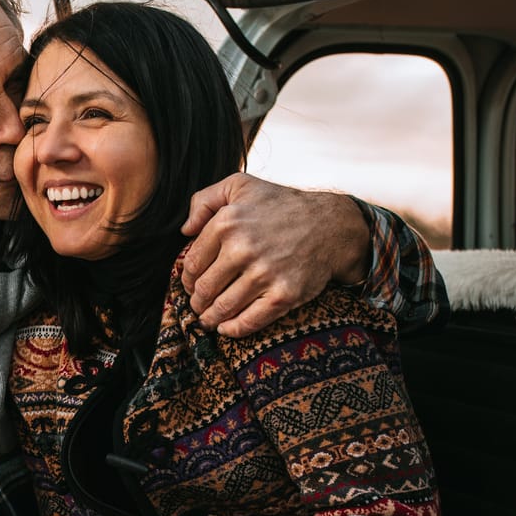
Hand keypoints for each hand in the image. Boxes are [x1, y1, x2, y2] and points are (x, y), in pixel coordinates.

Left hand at [179, 173, 369, 335]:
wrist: (330, 225)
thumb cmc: (282, 205)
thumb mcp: (241, 186)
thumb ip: (205, 200)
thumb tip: (185, 230)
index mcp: (227, 223)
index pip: (193, 264)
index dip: (188, 280)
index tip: (192, 285)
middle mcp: (243, 249)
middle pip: (204, 289)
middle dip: (197, 302)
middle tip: (199, 305)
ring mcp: (264, 274)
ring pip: (222, 308)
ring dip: (210, 318)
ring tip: (209, 319)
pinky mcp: (283, 295)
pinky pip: (248, 321)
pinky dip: (232, 329)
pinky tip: (226, 328)